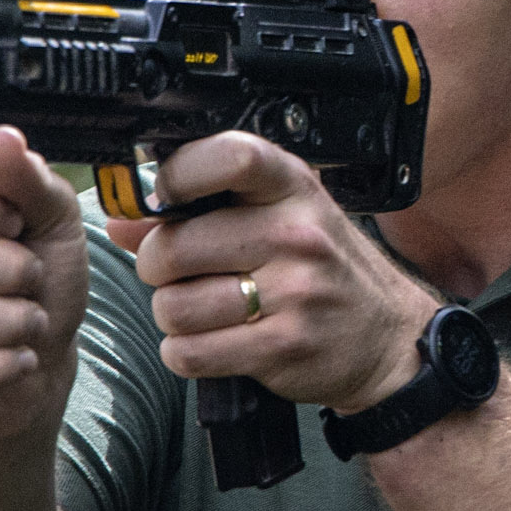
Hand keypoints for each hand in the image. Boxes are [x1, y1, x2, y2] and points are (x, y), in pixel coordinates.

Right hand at [0, 127, 86, 451]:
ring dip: (8, 322)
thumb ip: (27, 178)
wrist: (39, 361)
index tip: (16, 222)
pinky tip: (15, 360)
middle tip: (33, 279)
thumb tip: (2, 137)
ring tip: (30, 321)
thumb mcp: (51, 220)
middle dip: (8, 273)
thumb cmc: (36, 280)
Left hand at [104, 131, 438, 414]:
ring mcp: (293, 293)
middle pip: (174, 247)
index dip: (177, 176)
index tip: (162, 198)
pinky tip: (214, 341)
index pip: (229, 158)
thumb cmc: (326, 272)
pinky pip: (191, 352)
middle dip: (158, 267)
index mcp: (293, 188)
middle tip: (180, 273)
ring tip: (204, 310)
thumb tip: (122, 218)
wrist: (388, 339)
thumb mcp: (279, 220)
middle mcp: (296, 235)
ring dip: (174, 315)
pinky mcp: (283, 347)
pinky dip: (187, 352)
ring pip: (174, 306)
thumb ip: (202, 211)